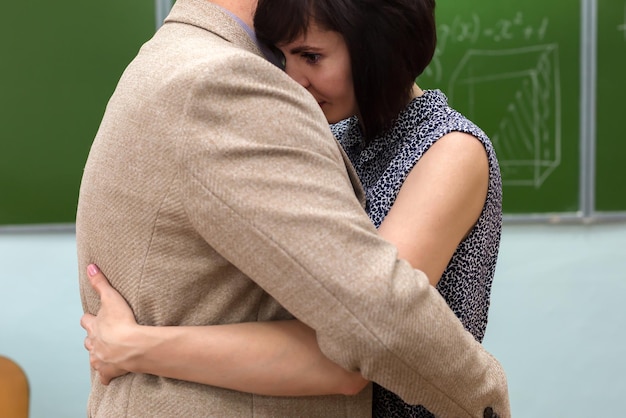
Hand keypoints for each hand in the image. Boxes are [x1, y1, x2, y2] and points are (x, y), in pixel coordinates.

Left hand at [80, 264, 137, 384]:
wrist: (131, 346)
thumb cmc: (122, 322)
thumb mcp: (110, 297)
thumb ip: (100, 283)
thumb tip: (90, 266)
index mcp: (93, 327)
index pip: (86, 321)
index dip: (90, 319)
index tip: (94, 318)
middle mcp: (93, 344)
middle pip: (88, 341)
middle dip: (93, 338)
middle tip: (101, 336)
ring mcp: (100, 359)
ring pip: (93, 358)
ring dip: (98, 355)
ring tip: (105, 353)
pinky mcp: (108, 372)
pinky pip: (104, 376)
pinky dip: (106, 375)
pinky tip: (110, 375)